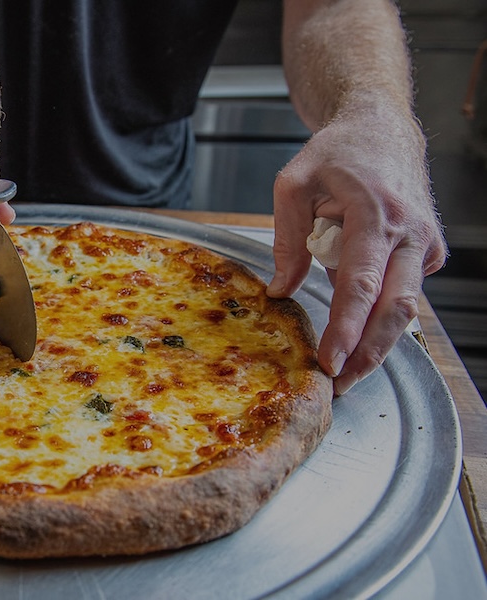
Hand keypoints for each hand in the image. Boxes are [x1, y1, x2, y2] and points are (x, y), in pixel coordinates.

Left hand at [267, 109, 446, 394]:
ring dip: (378, 343)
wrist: (381, 129)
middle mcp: (408, 232)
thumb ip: (286, 241)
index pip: (360, 283)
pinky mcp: (427, 252)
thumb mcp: (293, 186)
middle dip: (369, 352)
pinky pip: (406, 293)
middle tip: (341, 383)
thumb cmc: (336, 154)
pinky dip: (383, 319)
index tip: (330, 360)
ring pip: (405, 307)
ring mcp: (424, 244)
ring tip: (348, 372)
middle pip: (394, 308)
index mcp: (373, 213)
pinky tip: (360, 337)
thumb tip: (280, 291)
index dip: (346, 327)